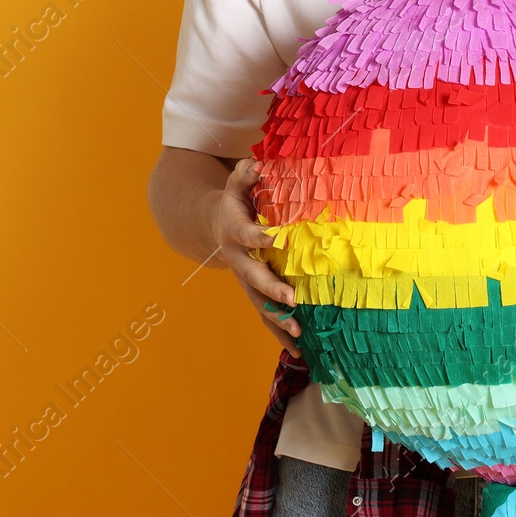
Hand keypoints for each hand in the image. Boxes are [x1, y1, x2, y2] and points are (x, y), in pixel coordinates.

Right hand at [212, 159, 302, 356]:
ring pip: (260, 304)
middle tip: (292, 300)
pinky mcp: (254, 292)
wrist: (214, 226)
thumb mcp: (236, 183)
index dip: (260, 236)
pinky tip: (301, 352)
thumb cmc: (234, 201)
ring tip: (299, 336)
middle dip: (272, 290)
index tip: (277, 238)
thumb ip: (246, 173)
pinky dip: (280, 334)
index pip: (247, 234)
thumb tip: (259, 164)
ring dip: (278, 320)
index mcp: (235, 231)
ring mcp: (245, 280)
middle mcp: (239, 260)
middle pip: (253, 278)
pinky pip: (266, 315)